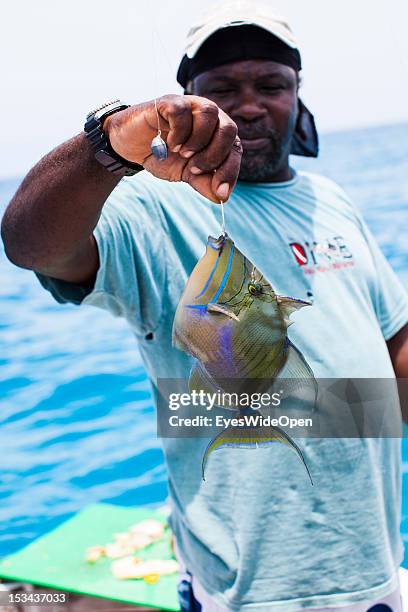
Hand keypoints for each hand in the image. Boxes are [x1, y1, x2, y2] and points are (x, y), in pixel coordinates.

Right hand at [104, 95, 241, 202]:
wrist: (131, 148)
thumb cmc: (163, 156)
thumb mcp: (186, 175)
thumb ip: (205, 183)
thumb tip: (222, 198)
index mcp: (216, 133)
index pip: (235, 148)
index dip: (230, 171)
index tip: (220, 192)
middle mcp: (207, 116)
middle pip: (229, 129)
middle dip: (215, 155)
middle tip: (194, 168)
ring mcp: (189, 105)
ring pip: (209, 113)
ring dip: (198, 140)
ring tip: (182, 153)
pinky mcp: (168, 102)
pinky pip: (182, 110)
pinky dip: (179, 131)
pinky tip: (170, 144)